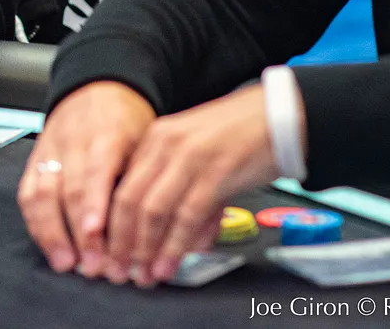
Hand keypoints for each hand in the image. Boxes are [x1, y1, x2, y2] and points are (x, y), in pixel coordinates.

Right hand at [17, 81, 155, 277]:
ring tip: (66, 263)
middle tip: (92, 267)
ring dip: (52, 233)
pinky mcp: (35, 159)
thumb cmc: (129, 120)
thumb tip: (153, 229)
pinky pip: (28, 192)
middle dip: (78, 233)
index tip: (94, 234)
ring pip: (41, 193)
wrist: (99, 87)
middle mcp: (73, 141)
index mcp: (107, 133)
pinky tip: (49, 246)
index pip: (96, 171)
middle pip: (69, 190)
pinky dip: (35, 222)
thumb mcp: (146, 139)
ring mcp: (49, 149)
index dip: (93, 204)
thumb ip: (143, 178)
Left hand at [104, 83, 279, 286]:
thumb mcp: (200, 157)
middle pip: (129, 200)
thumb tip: (187, 241)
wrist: (280, 114)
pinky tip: (169, 264)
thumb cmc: (243, 134)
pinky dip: (174, 246)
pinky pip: (186, 216)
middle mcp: (166, 145)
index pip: (121, 186)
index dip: (111, 224)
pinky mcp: (214, 173)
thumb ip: (188, 196)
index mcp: (156, 138)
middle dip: (121, 242)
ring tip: (145, 275)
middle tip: (120, 271)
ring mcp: (189, 158)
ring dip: (145, 249)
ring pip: (153, 211)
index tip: (110, 251)